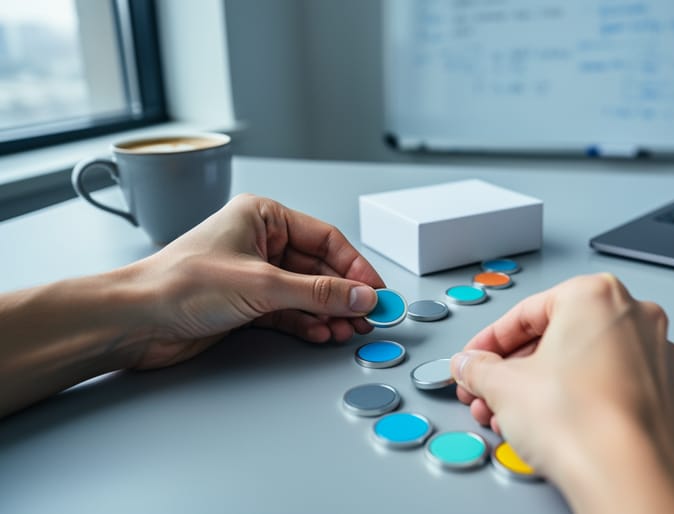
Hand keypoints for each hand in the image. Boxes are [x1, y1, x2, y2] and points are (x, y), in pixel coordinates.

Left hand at [126, 193, 385, 368]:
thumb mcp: (262, 285)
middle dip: (344, 295)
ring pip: (305, 292)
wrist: (135, 320)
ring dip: (328, 313)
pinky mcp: (245, 304)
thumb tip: (361, 296)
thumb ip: (318, 293)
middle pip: (318, 268)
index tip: (376, 291)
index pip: (325, 239)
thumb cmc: (180, 284)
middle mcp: (259, 241)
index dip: (355, 267)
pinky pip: (288, 311)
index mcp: (263, 216)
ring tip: (349, 331)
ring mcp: (252, 274)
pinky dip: (307, 323)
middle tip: (368, 317)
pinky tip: (323, 334)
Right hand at [450, 273, 673, 513]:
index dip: (490, 342)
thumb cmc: (582, 422)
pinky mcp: (666, 392)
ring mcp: (657, 354)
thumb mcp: (504, 387)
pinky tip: (553, 426)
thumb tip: (472, 366)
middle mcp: (634, 315)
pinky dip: (578, 399)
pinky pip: (610, 385)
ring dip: (542, 387)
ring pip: (583, 362)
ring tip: (513, 417)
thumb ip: (479, 369)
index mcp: (595, 295)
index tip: (475, 360)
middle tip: (489, 391)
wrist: (629, 476)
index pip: (526, 312)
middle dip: (515, 370)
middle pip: (557, 337)